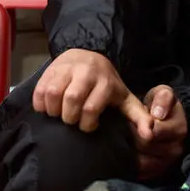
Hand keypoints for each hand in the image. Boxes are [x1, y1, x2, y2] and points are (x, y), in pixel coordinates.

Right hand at [33, 48, 152, 134]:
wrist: (89, 55)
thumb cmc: (107, 85)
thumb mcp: (125, 98)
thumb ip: (138, 116)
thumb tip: (149, 135)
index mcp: (105, 82)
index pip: (91, 107)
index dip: (87, 123)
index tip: (88, 126)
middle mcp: (86, 73)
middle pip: (71, 99)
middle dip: (69, 117)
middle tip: (71, 121)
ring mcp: (67, 69)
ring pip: (53, 93)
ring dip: (53, 110)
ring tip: (59, 115)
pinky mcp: (51, 69)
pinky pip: (40, 89)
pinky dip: (40, 103)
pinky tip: (47, 108)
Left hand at [134, 85, 187, 179]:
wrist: (160, 121)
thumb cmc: (160, 106)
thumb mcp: (163, 94)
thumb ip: (163, 98)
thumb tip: (158, 114)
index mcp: (179, 129)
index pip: (155, 132)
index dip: (141, 125)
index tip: (134, 119)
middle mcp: (177, 149)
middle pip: (146, 146)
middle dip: (133, 136)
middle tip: (126, 129)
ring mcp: (167, 163)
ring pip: (142, 162)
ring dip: (130, 151)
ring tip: (126, 140)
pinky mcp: (156, 173)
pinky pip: (140, 173)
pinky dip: (130, 165)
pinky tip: (125, 154)